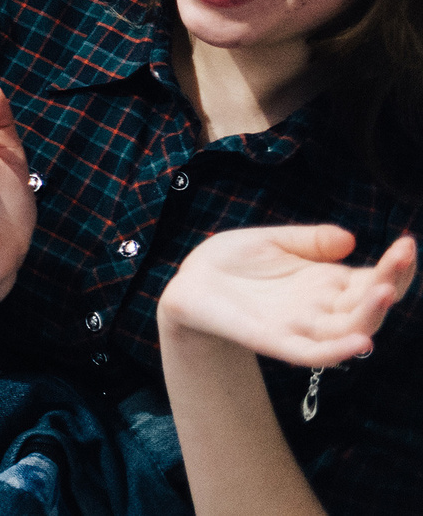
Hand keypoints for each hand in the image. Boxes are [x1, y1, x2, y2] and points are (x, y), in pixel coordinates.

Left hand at [160, 227, 417, 364]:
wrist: (193, 282)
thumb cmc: (235, 260)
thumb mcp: (275, 240)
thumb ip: (311, 240)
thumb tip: (350, 239)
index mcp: (328, 282)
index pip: (373, 278)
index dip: (394, 266)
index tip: (408, 245)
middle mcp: (324, 307)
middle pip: (369, 303)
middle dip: (390, 283)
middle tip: (402, 260)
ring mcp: (303, 326)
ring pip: (349, 329)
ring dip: (371, 314)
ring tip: (386, 291)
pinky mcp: (277, 341)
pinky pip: (314, 354)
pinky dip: (338, 351)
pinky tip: (361, 343)